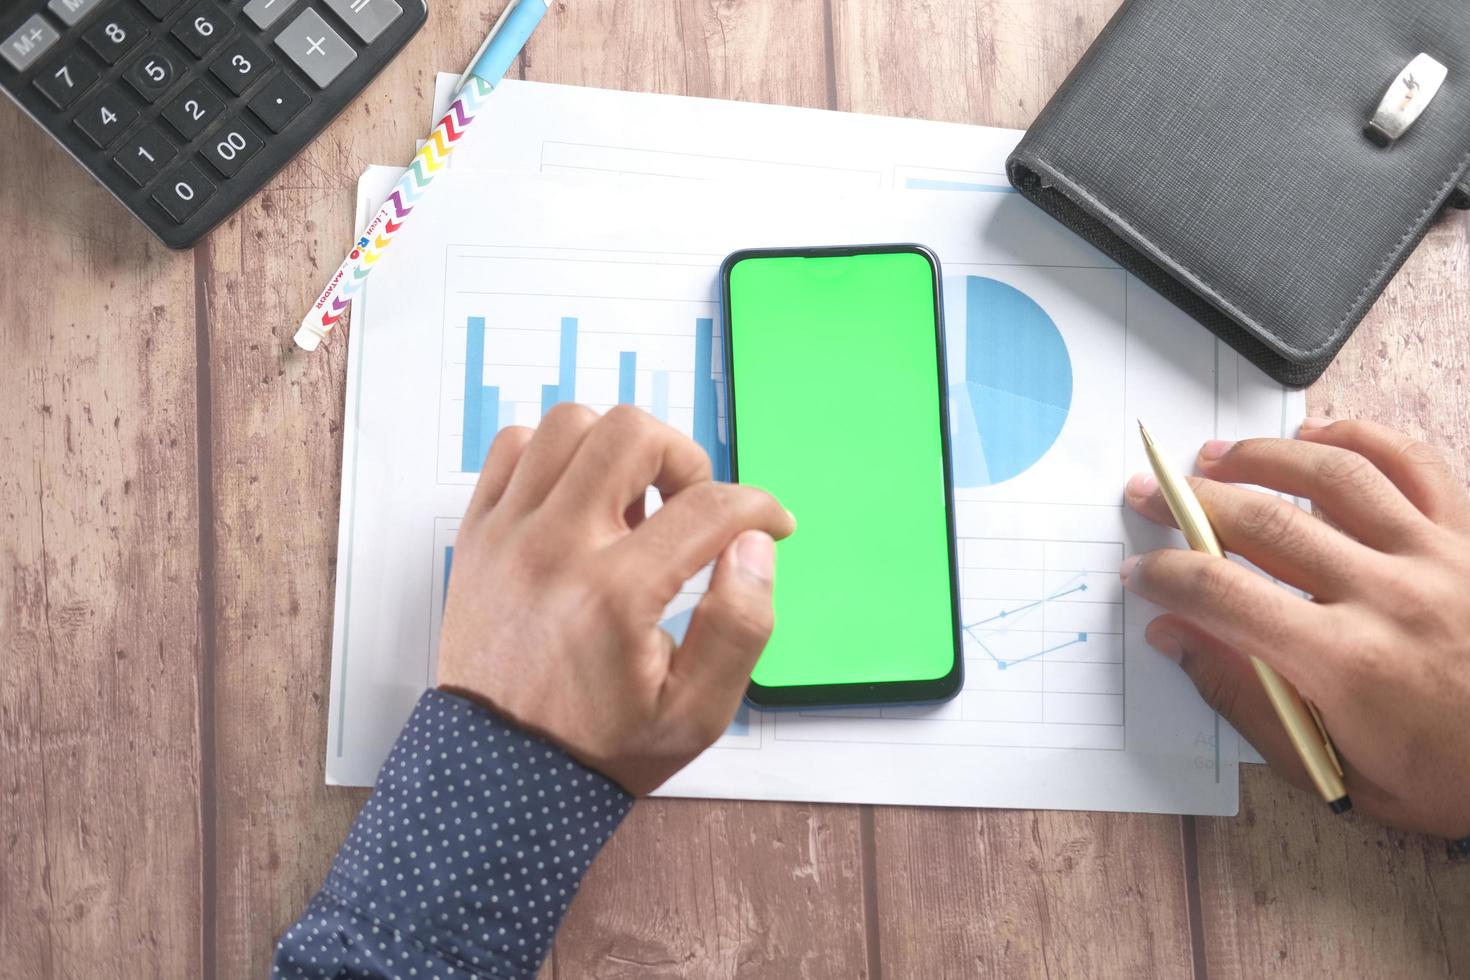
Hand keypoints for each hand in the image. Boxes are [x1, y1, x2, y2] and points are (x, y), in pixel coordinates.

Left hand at [437, 404, 794, 794]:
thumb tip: (754, 544)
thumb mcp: (698, 713)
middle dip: (685, 459)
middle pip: (632, 434)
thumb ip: (741, 625)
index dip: (758, 507)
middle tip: (692, 507)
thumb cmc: (598, 746)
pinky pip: (516, 445)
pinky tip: (581, 500)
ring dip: (619, 450)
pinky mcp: (478, 532)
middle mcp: (554, 549)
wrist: (499, 774)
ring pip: (571, 424)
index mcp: (614, 596)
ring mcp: (507, 534)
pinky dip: (557, 455)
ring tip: (634, 505)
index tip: (769, 524)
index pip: (707, 508)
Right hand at [1123, 419, 1469, 838]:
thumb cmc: (1447, 779)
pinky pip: (1412, 462)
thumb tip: (1174, 637)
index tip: (1140, 571)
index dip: (1166, 575)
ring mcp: (1437, 555)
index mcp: (1346, 663)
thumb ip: (1246, 698)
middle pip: (1265, 522)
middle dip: (1189, 502)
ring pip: (1334, 475)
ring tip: (1215, 456)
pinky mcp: (1469, 536)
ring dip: (1262, 456)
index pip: (1223, 595)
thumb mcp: (1336, 769)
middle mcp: (1389, 595)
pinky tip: (1314, 436)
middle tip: (1148, 494)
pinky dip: (1356, 438)